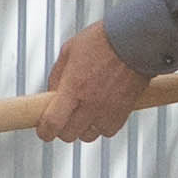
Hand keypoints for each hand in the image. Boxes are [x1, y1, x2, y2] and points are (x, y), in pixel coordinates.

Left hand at [36, 28, 147, 143]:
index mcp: (73, 86)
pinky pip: (107, 131)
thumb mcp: (69, 51)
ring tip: (83, 113)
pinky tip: (99, 112)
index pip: (53, 122)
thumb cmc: (102, 41)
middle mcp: (90, 102)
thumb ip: (56, 76)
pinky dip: (101, 126)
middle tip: (62, 118)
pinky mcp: (123, 112)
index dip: (45, 131)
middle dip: (62, 129)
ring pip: (88, 136)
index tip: (43, 130)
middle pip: (69, 134)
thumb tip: (50, 95)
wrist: (134, 41)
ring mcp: (108, 109)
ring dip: (82, 128)